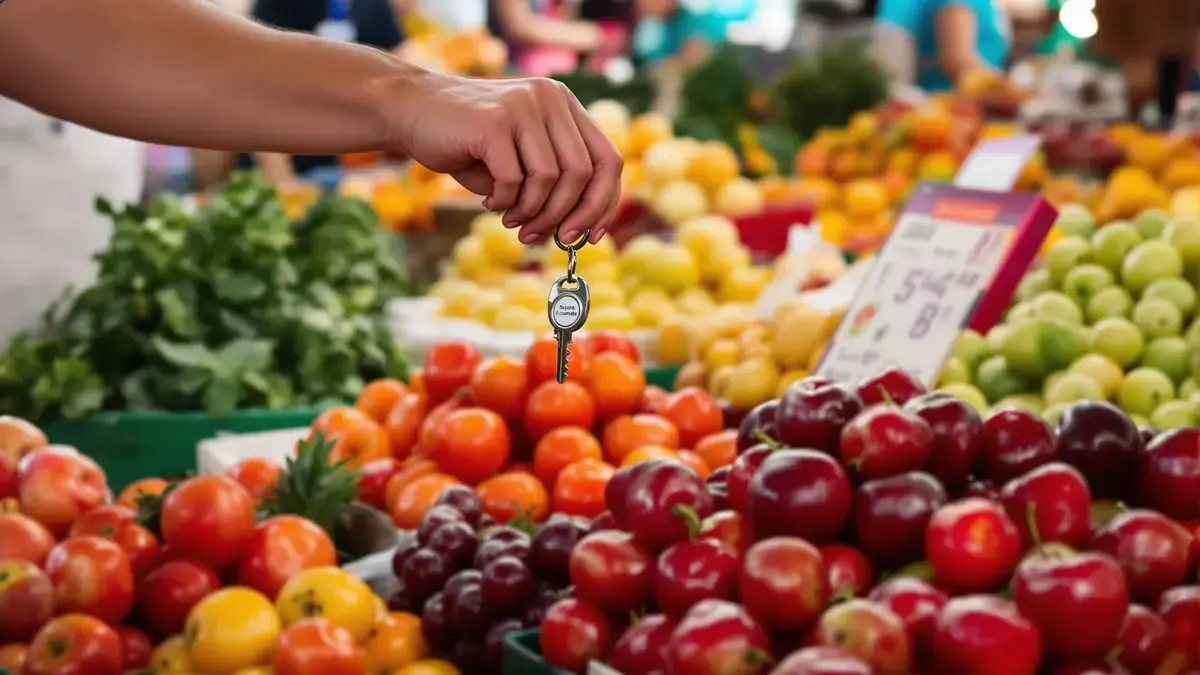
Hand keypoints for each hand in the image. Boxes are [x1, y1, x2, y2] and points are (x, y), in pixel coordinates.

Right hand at [391, 71, 621, 243]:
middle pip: (584, 173)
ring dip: (533, 212)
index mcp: (564, 105)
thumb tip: (580, 232)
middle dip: (568, 216)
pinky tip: (489, 201)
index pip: (608, 159)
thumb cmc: (468, 142)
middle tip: (544, 238)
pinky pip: (514, 180)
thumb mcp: (520, 160)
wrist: (410, 109)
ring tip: (512, 221)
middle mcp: (550, 98)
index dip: (604, 202)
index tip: (591, 236)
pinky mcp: (495, 121)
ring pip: (550, 179)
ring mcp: (523, 105)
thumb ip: (552, 186)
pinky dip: (504, 202)